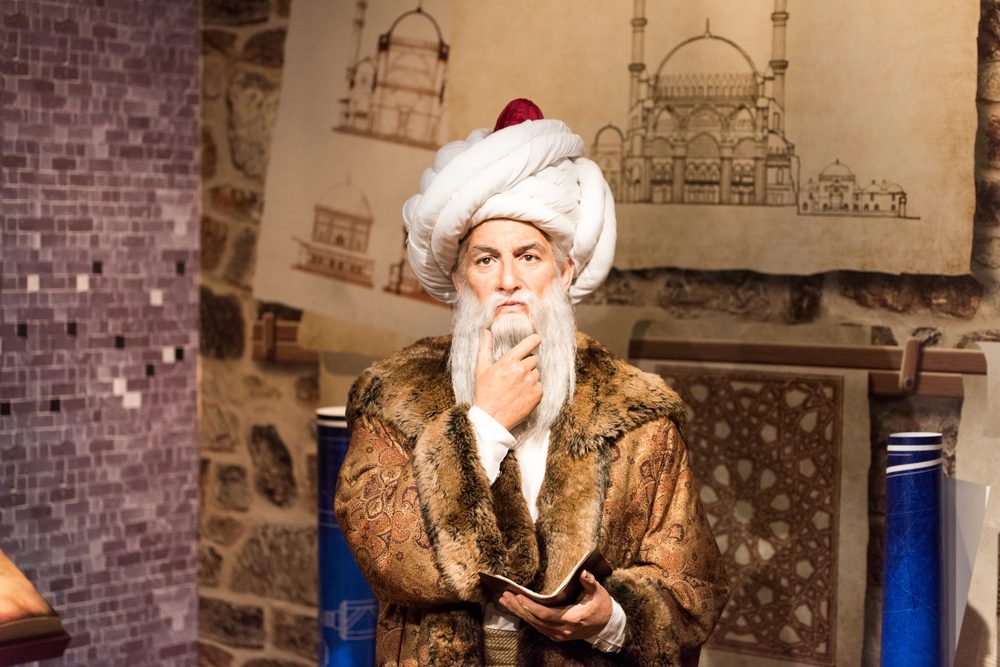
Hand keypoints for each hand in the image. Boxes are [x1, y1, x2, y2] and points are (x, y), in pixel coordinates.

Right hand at [473, 331, 541, 430]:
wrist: (491, 418)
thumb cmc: (485, 392)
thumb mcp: (481, 369)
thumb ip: (485, 348)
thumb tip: (487, 332)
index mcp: (509, 361)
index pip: (529, 343)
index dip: (534, 340)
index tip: (537, 339)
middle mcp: (522, 370)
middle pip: (533, 359)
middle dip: (526, 363)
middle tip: (515, 374)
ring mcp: (531, 382)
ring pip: (536, 372)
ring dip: (529, 376)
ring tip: (516, 386)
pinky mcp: (537, 394)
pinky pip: (539, 386)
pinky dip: (533, 389)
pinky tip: (521, 395)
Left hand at [497, 570, 612, 642]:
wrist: (607, 625)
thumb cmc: (601, 605)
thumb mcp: (598, 592)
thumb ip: (590, 583)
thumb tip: (584, 573)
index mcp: (572, 618)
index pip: (546, 614)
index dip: (530, 607)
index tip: (518, 596)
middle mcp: (564, 629)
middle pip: (536, 620)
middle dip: (519, 608)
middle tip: (505, 596)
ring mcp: (560, 635)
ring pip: (535, 625)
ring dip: (520, 614)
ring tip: (506, 602)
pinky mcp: (557, 636)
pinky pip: (538, 628)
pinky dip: (527, 619)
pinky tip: (517, 610)